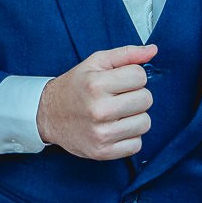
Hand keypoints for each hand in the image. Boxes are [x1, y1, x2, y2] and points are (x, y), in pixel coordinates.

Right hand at [36, 44, 157, 160]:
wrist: (48, 115)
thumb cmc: (75, 87)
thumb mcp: (95, 63)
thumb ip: (125, 54)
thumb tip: (153, 50)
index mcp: (96, 84)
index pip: (140, 76)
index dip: (133, 76)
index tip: (120, 82)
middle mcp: (99, 110)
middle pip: (146, 99)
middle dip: (135, 96)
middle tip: (118, 98)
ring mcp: (101, 133)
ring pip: (145, 123)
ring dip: (134, 117)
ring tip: (117, 114)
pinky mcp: (103, 152)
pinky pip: (137, 145)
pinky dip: (129, 137)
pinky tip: (114, 129)